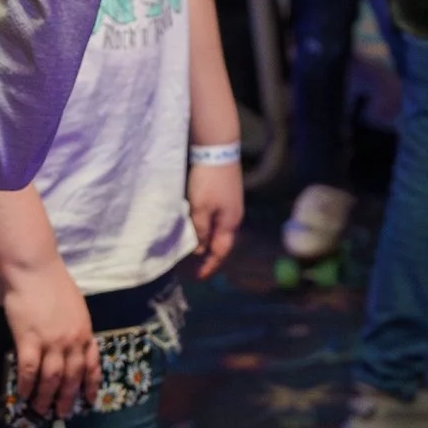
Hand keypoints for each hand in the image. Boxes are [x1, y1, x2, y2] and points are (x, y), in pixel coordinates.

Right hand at [3, 260, 99, 420]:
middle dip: (67, 398)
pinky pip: (28, 369)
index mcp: (84, 333)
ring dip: (46, 396)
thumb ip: (78, 329)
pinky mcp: (29, 340)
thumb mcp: (77, 309)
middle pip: (71, 377)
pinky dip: (26, 384)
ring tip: (40, 409)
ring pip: (51, 378)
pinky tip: (22, 394)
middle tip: (61, 413)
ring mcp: (50, 342)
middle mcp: (71, 342)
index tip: (89, 400)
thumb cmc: (55, 285)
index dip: (90, 385)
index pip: (91, 365)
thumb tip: (77, 345)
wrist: (36, 270)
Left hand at [188, 159, 243, 276]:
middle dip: (209, 256)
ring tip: (194, 249)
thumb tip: (199, 251)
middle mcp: (234, 216)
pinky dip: (208, 228)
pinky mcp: (226, 194)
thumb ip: (200, 231)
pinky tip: (199, 227)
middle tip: (194, 266)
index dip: (209, 266)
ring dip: (208, 241)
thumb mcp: (200, 208)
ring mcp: (232, 204)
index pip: (220, 252)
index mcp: (229, 223)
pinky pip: (217, 219)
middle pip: (222, 242)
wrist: (218, 149)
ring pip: (219, 230)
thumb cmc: (208, 181)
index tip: (198, 277)